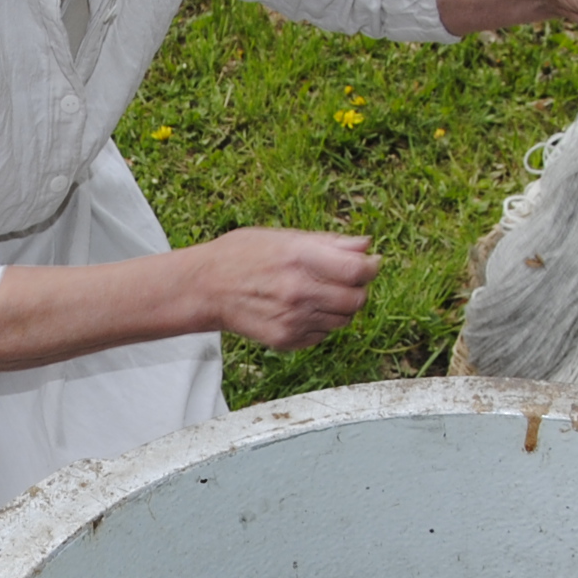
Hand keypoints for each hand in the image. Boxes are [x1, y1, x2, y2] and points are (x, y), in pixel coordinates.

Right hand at [200, 228, 378, 349]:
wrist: (205, 288)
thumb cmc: (243, 255)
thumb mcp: (284, 237)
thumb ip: (329, 243)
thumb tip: (366, 246)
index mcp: (299, 258)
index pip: (357, 270)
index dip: (371, 267)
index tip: (371, 264)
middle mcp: (298, 291)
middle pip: (356, 300)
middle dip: (359, 290)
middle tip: (347, 281)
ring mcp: (292, 319)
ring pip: (343, 321)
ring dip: (341, 308)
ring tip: (321, 294)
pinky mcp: (285, 339)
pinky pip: (322, 335)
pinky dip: (321, 324)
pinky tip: (303, 309)